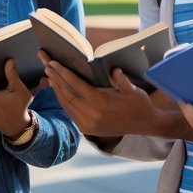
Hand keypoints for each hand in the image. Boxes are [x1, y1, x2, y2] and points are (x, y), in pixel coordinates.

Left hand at [43, 57, 189, 140]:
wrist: (146, 125)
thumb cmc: (139, 103)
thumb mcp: (132, 89)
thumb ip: (120, 79)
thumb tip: (112, 69)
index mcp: (102, 103)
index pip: (76, 85)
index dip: (63, 73)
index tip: (53, 63)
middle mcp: (92, 115)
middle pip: (67, 94)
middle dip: (55, 78)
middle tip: (46, 65)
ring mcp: (88, 124)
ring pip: (66, 104)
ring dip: (56, 89)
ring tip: (49, 75)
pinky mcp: (87, 130)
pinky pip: (70, 113)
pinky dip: (63, 100)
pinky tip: (59, 90)